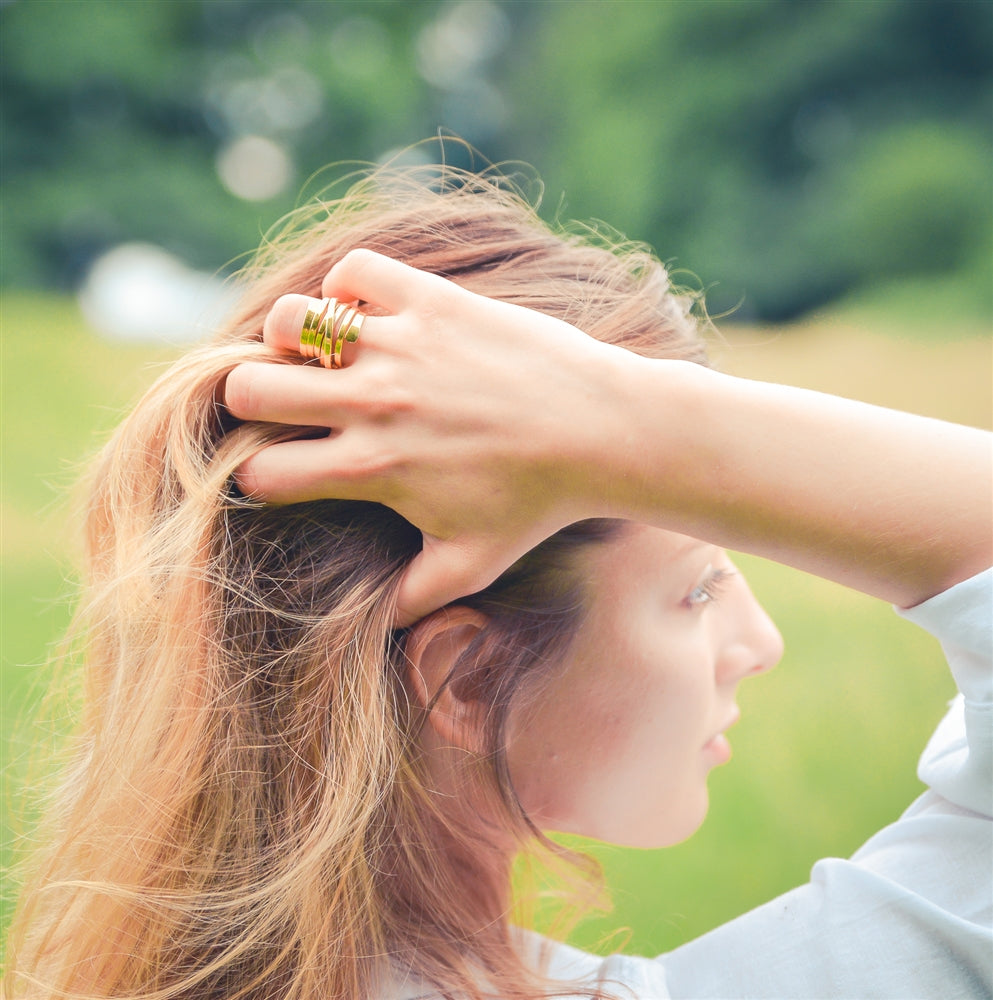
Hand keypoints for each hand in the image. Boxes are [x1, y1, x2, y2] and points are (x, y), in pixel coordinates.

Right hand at [224, 250, 630, 622]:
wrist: (599, 430)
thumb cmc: (536, 503)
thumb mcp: (471, 563)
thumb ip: (413, 598)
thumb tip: (378, 627)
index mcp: (371, 468)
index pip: (262, 471)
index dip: (262, 476)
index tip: (287, 471)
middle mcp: (373, 403)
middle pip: (249, 389)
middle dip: (253, 402)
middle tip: (289, 406)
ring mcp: (401, 346)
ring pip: (287, 320)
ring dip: (290, 338)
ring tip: (321, 354)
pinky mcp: (434, 301)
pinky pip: (357, 271)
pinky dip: (349, 286)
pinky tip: (369, 312)